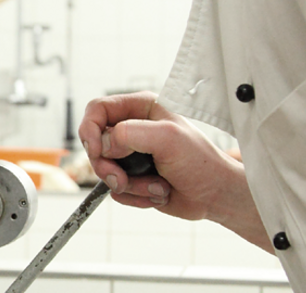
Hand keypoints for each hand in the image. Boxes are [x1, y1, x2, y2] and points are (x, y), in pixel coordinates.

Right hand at [79, 92, 268, 249]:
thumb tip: (104, 145)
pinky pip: (116, 190)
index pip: (97, 109)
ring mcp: (132, 155)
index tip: (96, 150)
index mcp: (141, 108)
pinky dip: (135, 196)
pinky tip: (158, 192)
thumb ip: (131, 133)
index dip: (90, 129)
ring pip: (104, 170)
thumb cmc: (200, 162)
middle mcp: (134, 128)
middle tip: (121, 179)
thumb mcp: (168, 138)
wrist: (215, 195)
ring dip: (129, 185)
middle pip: (95, 143)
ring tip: (155, 186)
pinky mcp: (133, 177)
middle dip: (107, 166)